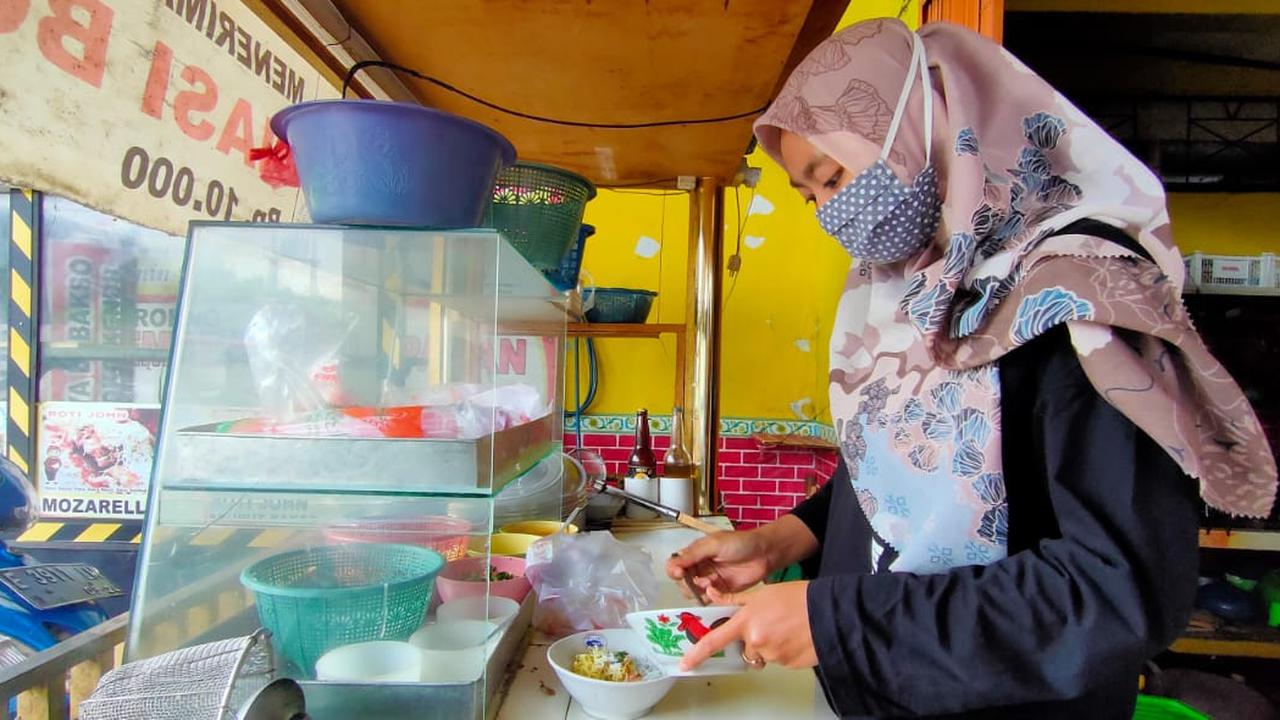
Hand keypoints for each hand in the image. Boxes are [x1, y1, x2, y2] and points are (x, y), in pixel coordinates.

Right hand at [666, 530, 770, 598]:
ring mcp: (710, 580)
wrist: (764, 553)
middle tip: (701, 580)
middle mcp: (700, 567)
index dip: (674, 571)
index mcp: (695, 553)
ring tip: (711, 583)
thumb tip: (673, 564)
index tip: (680, 573)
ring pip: (694, 593)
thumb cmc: (741, 542)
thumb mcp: (714, 543)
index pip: (675, 565)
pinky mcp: (721, 591)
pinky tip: (717, 588)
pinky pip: (708, 599)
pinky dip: (710, 596)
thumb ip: (693, 554)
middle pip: (682, 582)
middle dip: (689, 583)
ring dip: (699, 590)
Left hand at [679, 582, 817, 670]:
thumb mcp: (763, 593)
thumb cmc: (798, 597)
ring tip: (788, 628)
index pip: (715, 640)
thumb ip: (736, 600)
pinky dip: (785, 650)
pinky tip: (796, 636)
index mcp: (746, 620)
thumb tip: (713, 596)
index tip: (686, 664)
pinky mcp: (787, 664)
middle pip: (746, 647)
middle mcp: (756, 640)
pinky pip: (780, 659)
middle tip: (772, 624)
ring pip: (764, 654)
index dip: (698, 654)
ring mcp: (772, 654)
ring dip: (772, 644)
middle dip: (754, 639)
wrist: (828, 611)